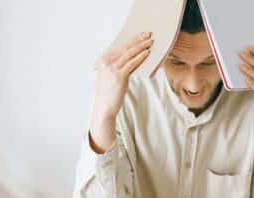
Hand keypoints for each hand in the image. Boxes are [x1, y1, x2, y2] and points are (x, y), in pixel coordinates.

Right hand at [90, 32, 152, 152]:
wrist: (104, 107)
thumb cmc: (109, 93)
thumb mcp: (111, 76)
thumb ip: (119, 66)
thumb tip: (133, 58)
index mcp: (103, 60)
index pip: (119, 47)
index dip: (131, 40)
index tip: (140, 35)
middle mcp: (106, 62)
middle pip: (125, 48)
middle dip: (138, 40)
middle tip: (148, 34)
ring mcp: (112, 68)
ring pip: (129, 53)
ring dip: (141, 46)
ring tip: (151, 42)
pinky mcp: (119, 76)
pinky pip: (132, 63)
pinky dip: (141, 57)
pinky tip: (147, 53)